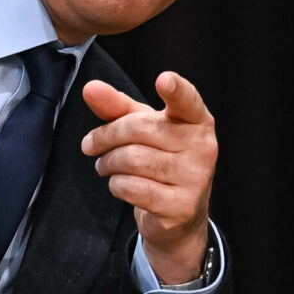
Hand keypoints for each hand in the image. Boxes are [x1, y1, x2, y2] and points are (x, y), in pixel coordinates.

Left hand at [79, 71, 216, 284]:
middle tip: (91, 144)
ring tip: (105, 165)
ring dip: (108, 163)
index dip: (176, 89)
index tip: (163, 80)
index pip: (187, 101)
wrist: (179, 214)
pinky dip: (116, 185)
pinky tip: (119, 184)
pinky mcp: (181, 206)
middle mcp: (203, 146)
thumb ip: (117, 106)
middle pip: (140, 128)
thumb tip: (90, 88)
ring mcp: (195, 178)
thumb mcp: (142, 128)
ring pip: (132, 160)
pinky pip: (132, 188)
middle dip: (107, 136)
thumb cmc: (160, 158)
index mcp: (197, 120)